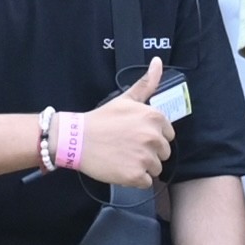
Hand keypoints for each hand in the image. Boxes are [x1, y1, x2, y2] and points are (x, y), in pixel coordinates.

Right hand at [53, 58, 176, 190]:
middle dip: (148, 153)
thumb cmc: (102, 119)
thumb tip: (159, 61)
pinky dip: (135, 179)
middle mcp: (153, 137)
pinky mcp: (136, 176)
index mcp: (154, 118)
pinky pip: (146, 183)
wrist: (76, 139)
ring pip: (156, 169)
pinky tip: (120, 168)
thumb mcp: (126, 99)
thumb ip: (146, 83)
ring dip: (142, 167)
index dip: (152, 137)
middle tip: (127, 147)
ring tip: (123, 157)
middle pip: (163, 154)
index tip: (135, 136)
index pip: (168, 136)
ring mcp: (145, 158)